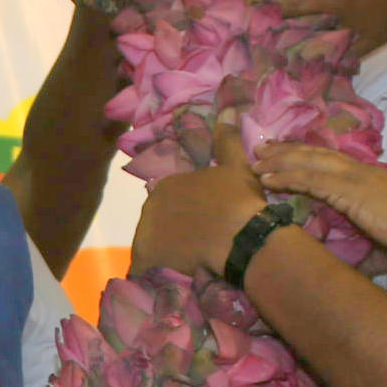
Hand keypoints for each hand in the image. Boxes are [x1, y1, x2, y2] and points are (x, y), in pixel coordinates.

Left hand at [129, 114, 269, 279]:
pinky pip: (144, 269)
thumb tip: (228, 109)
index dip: (189, 214)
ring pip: (154, 246)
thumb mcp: (237, 166)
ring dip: (166, 254)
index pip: (172, 202)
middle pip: (160, 224)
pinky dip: (154, 274)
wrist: (242, 238)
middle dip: (175, 233)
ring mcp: (146, 233)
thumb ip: (227, 140)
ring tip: (190, 264)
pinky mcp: (147, 259)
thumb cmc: (240, 201)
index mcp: (167, 184)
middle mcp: (150, 206)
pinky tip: (173, 277)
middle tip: (200, 245)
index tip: (205, 224)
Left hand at [255, 142, 386, 260]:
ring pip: (308, 162)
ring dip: (279, 161)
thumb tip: (352, 272)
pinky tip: (268, 178)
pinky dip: (286, 176)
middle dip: (287, 151)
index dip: (307, 158)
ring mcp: (354, 178)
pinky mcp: (349, 190)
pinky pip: (310, 179)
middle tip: (262, 148)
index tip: (286, 156)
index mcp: (370, 181)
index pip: (332, 163)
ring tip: (255, 160)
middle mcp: (360, 173)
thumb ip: (367, 256)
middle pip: (316, 155)